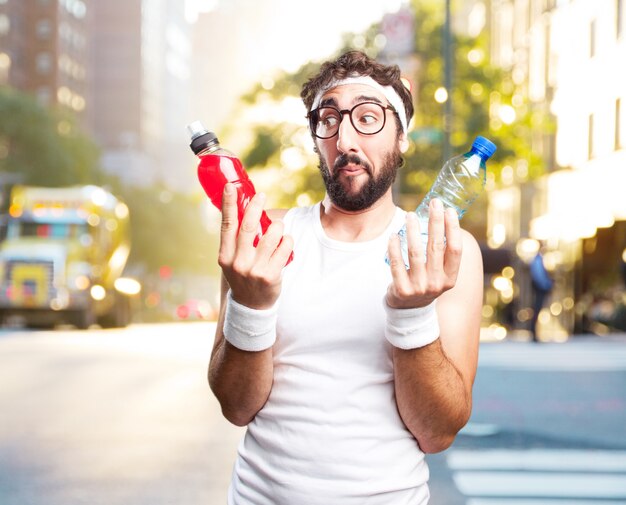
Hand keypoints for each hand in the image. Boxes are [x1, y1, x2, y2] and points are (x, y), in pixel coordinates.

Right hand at [217, 183, 292, 309]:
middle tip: (261, 195)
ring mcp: (254, 269)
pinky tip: (286, 242)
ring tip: (278, 228)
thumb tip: (241, 210)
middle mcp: (238, 262)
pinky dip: (288, 240)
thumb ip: (234, 240)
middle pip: (248, 227)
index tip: (230, 187)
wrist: (251, 306)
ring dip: (277, 227)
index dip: (229, 205)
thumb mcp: (231, 260)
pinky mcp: (271, 275)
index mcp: (225, 256)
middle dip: (255, 207)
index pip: (227, 225)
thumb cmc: (242, 276)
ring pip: (271, 235)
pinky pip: (285, 248)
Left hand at [386, 199, 461, 308]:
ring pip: (415, 253)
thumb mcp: (440, 273)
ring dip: (412, 230)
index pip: (455, 249)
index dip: (453, 229)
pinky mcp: (401, 289)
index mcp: (450, 278)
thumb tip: (441, 218)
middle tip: (434, 203)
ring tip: (410, 215)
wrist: (409, 310)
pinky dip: (394, 247)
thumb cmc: (425, 282)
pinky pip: (397, 263)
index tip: (449, 210)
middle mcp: (437, 283)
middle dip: (435, 222)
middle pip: (436, 247)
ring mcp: (419, 287)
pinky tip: (394, 235)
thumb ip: (442, 253)